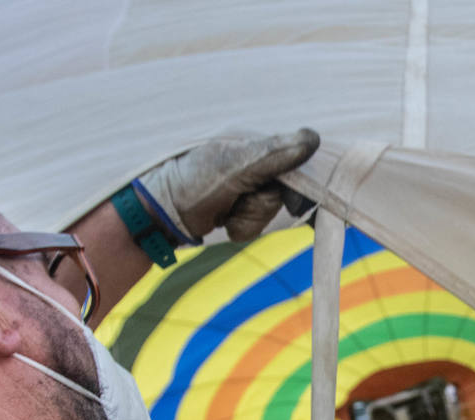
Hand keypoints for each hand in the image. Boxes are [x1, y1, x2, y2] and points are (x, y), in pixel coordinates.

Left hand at [136, 129, 319, 242]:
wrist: (162, 214)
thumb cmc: (193, 182)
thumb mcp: (235, 165)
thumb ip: (273, 153)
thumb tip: (312, 138)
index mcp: (253, 144)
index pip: (293, 163)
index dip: (291, 185)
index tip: (277, 195)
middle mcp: (252, 163)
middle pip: (283, 193)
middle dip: (260, 204)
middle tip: (237, 199)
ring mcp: (245, 188)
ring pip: (269, 212)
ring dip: (248, 217)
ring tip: (225, 210)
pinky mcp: (237, 209)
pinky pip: (255, 226)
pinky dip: (241, 227)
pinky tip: (222, 219)